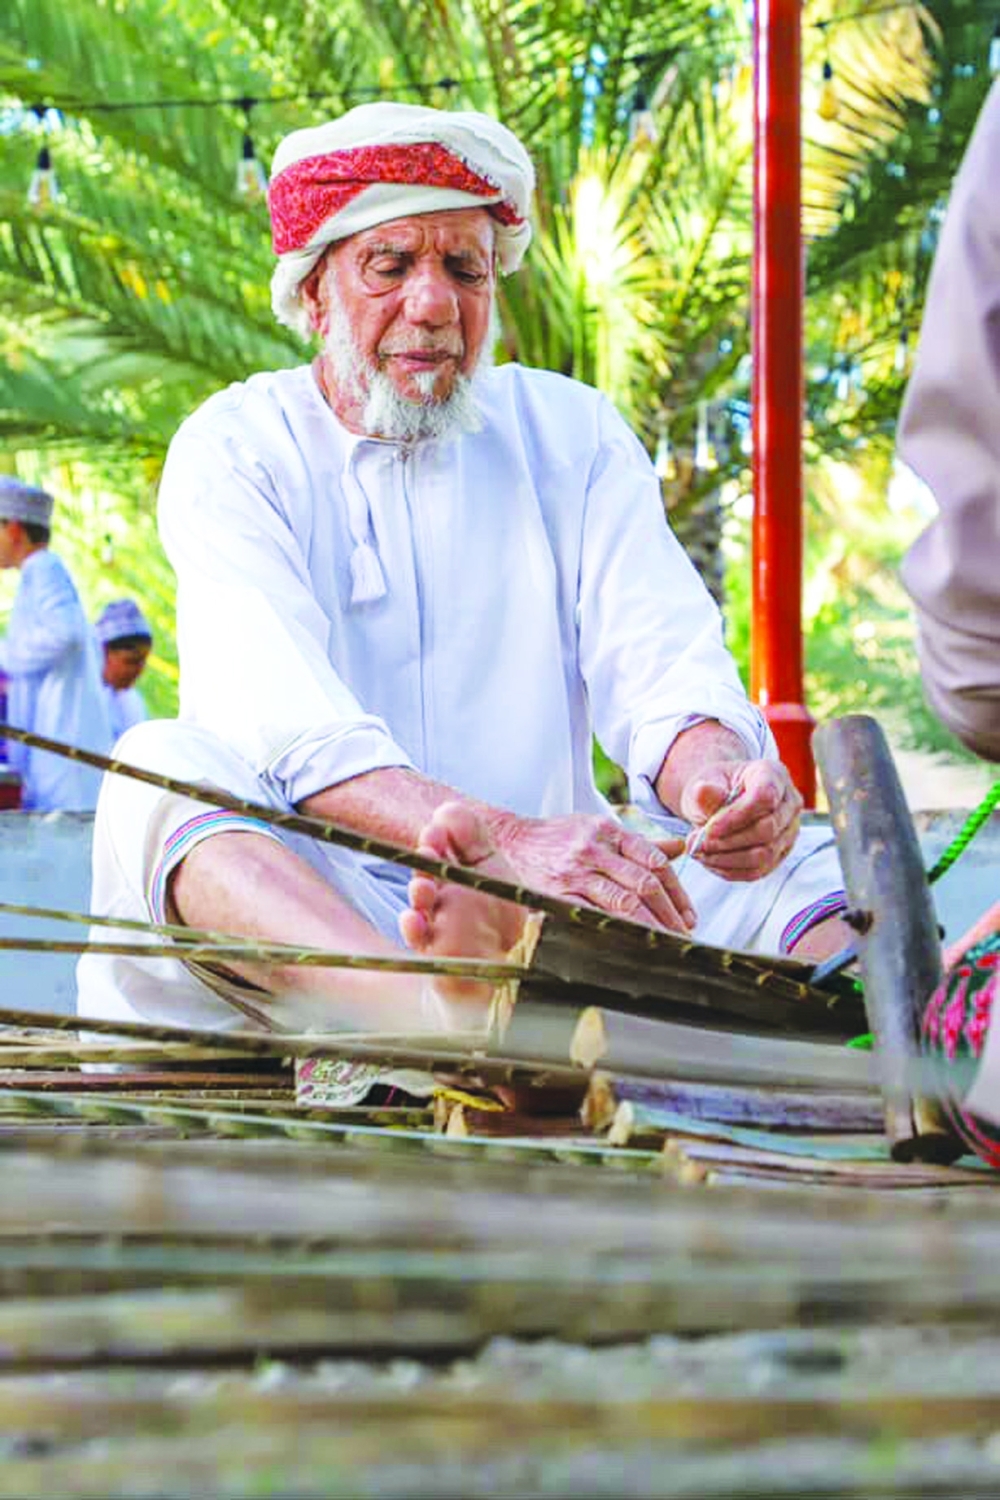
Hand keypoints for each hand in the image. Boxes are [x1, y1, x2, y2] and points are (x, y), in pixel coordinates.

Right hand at [493, 812, 693, 931]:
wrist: (513, 840)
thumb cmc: (561, 837)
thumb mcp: (601, 829)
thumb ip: (640, 843)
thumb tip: (681, 849)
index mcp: (610, 831)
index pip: (655, 860)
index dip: (677, 891)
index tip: (688, 914)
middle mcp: (594, 849)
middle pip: (644, 883)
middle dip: (669, 913)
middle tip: (683, 934)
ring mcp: (576, 872)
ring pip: (622, 901)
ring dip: (649, 926)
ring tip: (665, 943)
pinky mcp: (558, 893)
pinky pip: (594, 915)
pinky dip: (616, 930)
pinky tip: (630, 942)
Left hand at [678, 759, 801, 882]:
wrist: (718, 800)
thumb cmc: (714, 787)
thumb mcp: (704, 782)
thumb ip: (705, 791)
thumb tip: (702, 791)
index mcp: (773, 774)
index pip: (765, 797)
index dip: (736, 816)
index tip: (709, 828)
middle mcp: (789, 803)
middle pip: (767, 829)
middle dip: (728, 841)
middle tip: (697, 843)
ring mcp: (789, 831)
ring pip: (764, 855)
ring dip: (727, 858)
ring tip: (699, 852)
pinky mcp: (780, 854)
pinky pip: (758, 870)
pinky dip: (730, 869)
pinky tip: (709, 861)